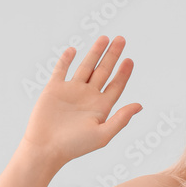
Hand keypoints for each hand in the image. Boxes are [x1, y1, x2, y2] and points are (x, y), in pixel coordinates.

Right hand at [21, 35, 139, 166]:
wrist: (46, 148)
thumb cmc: (75, 146)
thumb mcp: (103, 134)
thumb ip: (121, 119)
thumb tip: (140, 105)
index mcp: (101, 107)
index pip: (116, 85)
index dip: (124, 73)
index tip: (130, 60)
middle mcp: (88, 96)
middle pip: (104, 71)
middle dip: (113, 55)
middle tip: (122, 39)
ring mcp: (71, 91)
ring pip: (86, 67)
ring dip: (95, 52)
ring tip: (105, 38)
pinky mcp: (54, 89)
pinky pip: (61, 70)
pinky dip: (66, 59)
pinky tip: (73, 50)